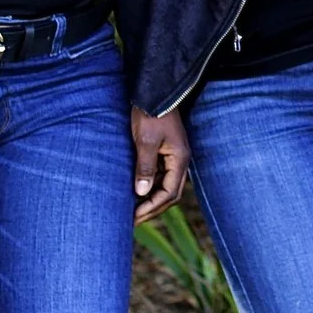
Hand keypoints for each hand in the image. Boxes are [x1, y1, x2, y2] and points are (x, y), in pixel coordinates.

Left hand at [131, 106, 189, 221]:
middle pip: (170, 193)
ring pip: (165, 185)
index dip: (152, 207)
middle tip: (132, 220)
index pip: (170, 193)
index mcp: (180, 159)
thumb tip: (142, 192)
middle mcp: (180, 160)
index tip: (134, 217)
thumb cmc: (151, 114)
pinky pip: (159, 175)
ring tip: (132, 210)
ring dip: (150, 199)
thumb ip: (145, 167)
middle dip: (152, 208)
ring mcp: (173, 156)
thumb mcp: (145, 141)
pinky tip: (135, 191)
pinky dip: (149, 186)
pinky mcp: (164, 151)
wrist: (155, 91)